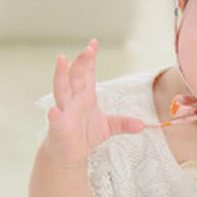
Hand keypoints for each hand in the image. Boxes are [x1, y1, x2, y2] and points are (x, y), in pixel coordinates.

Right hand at [44, 39, 143, 166]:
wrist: (68, 153)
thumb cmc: (84, 135)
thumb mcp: (108, 127)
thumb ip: (123, 123)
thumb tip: (142, 125)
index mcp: (85, 96)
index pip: (87, 74)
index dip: (90, 59)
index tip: (94, 43)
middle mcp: (73, 100)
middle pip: (76, 77)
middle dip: (81, 63)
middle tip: (88, 50)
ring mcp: (64, 112)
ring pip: (61, 91)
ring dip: (61, 75)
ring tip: (62, 60)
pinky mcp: (58, 127)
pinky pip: (56, 120)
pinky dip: (55, 115)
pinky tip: (54, 110)